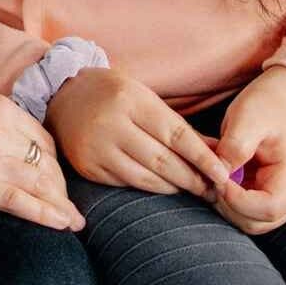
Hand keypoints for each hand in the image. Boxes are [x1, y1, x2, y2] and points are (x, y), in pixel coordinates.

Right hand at [0, 89, 84, 231]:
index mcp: (2, 110)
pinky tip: (61, 224)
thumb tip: (7, 139)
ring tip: (73, 221)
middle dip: (59, 188)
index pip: (43, 140)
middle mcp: (3, 133)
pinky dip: (43, 213)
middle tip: (67, 206)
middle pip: (46, 164)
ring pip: (39, 183)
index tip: (54, 179)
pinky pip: (18, 201)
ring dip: (61, 204)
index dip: (54, 163)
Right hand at [46, 67, 233, 197]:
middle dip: (193, 179)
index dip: (203, 158)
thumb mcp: (146, 99)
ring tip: (194, 189)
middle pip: (163, 161)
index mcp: (131, 100)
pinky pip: (126, 184)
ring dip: (174, 187)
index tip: (224, 175)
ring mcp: (96, 148)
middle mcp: (111, 125)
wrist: (61, 96)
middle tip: (214, 189)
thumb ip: (180, 127)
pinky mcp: (87, 167)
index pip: (177, 135)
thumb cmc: (113, 95)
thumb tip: (219, 153)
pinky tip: (164, 187)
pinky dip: (149, 187)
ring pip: (145, 178)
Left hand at [212, 67, 285, 234]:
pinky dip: (224, 202)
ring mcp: (277, 204)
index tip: (218, 176)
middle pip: (255, 223)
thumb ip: (237, 144)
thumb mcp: (249, 117)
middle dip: (227, 204)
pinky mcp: (261, 203)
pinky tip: (218, 178)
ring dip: (224, 205)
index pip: (268, 209)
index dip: (237, 199)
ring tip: (215, 174)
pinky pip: (239, 215)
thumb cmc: (263, 109)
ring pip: (245, 223)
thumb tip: (221, 172)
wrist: (272, 108)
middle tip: (212, 175)